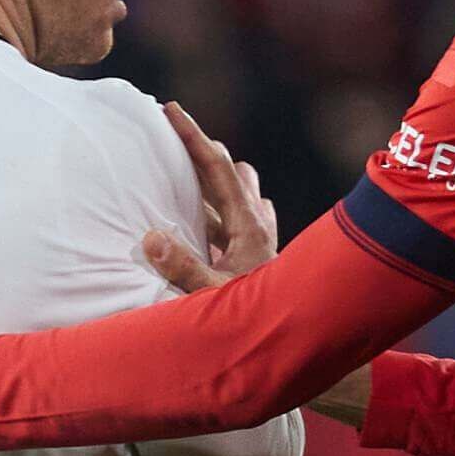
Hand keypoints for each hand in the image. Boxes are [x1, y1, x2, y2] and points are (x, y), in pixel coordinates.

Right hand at [138, 101, 371, 425]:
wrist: (304, 347)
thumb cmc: (262, 325)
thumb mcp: (213, 299)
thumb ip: (182, 269)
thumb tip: (150, 237)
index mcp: (248, 225)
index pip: (217, 168)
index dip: (192, 137)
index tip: (169, 108)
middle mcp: (259, 224)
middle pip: (230, 172)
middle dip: (201, 153)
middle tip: (170, 142)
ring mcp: (261, 238)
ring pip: (238, 194)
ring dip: (214, 183)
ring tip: (183, 179)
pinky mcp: (259, 255)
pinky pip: (236, 220)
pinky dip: (217, 212)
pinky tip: (201, 224)